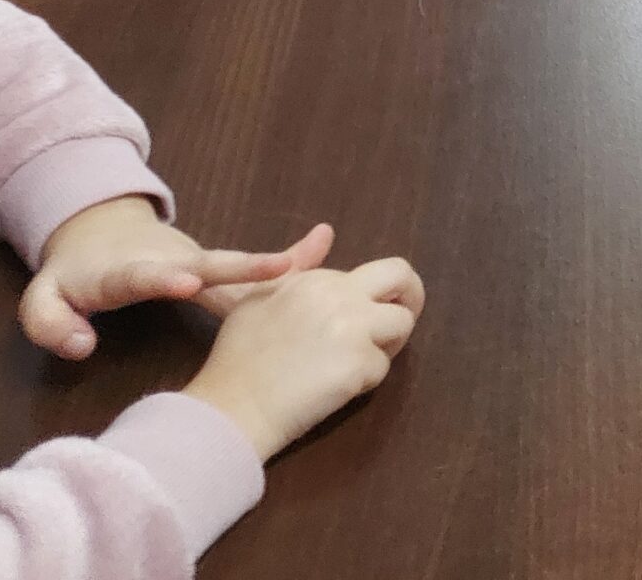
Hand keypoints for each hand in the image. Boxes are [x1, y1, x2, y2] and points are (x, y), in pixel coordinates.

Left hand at [24, 202, 330, 362]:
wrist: (100, 235)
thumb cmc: (72, 275)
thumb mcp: (42, 299)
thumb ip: (51, 323)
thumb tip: (83, 347)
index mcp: (126, 269)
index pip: (147, 274)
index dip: (167, 278)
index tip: (189, 283)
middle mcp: (170, 261)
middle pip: (210, 263)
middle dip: (243, 267)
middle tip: (279, 268)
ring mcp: (196, 263)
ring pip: (238, 265)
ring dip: (278, 263)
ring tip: (320, 251)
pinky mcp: (212, 273)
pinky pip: (248, 276)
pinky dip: (286, 264)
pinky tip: (321, 253)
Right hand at [183, 257, 425, 463]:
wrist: (230, 409)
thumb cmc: (237, 360)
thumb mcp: (258, 299)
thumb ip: (297, 266)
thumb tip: (326, 232)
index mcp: (316, 278)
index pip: (370, 273)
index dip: (373, 296)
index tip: (364, 316)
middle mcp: (339, 293)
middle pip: (401, 275)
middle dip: (411, 296)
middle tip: (398, 324)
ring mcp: (353, 326)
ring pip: (401, 324)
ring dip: (387, 345)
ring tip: (355, 365)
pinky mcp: (360, 362)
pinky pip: (382, 367)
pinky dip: (366, 381)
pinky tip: (334, 390)